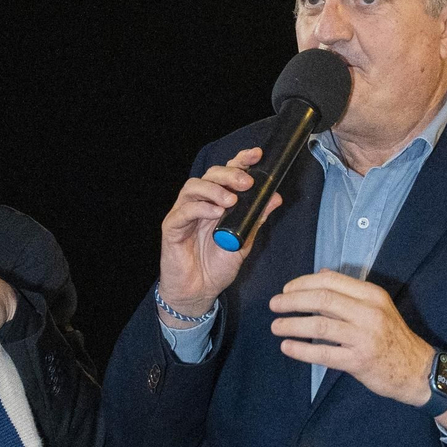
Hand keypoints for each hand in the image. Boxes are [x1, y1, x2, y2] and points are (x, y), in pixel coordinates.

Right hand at [158, 147, 281, 323]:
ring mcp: (184, 213)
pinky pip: (184, 211)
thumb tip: (275, 197)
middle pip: (210, 175)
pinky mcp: (172, 227)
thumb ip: (256, 219)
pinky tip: (215, 213)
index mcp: (217, 202)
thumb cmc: (217, 266)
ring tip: (231, 200)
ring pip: (193, 187)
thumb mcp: (244, 241)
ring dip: (214, 190)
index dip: (240, 160)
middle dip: (230, 174)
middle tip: (246, 183)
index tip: (257, 155)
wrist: (199, 292)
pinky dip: (201, 209)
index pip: (227, 174)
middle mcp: (200, 203)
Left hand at [269, 270, 434, 407]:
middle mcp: (369, 312)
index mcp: (372, 295)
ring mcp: (364, 337)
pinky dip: (302, 350)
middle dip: (292, 301)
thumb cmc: (392, 337)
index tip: (286, 289)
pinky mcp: (359, 361)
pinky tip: (287, 347)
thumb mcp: (377, 307)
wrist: (417, 370)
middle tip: (274, 305)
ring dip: (292, 325)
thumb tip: (319, 275)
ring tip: (275, 326)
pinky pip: (324, 354)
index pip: (330, 281)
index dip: (303, 283)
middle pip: (322, 300)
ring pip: (320, 326)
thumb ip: (348, 292)